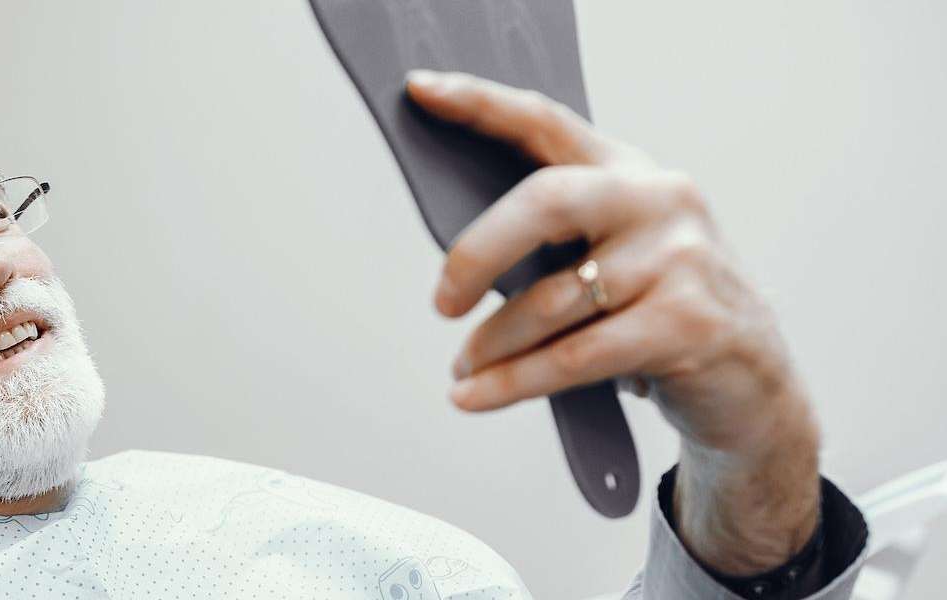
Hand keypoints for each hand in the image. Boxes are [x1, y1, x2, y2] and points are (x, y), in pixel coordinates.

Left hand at [406, 70, 819, 574]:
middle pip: (546, 201)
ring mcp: (681, 259)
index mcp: (629, 172)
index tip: (420, 90)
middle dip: (478, 252)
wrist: (755, 384)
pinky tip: (474, 397)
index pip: (546, 123)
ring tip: (463, 369)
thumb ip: (554, 239)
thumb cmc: (662, 313)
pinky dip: (513, 382)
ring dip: (492, 344)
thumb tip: (455, 262)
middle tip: (442, 302)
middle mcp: (659, 200)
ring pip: (552, 299)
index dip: (480, 104)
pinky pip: (574, 356)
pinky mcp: (688, 324)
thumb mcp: (615, 257)